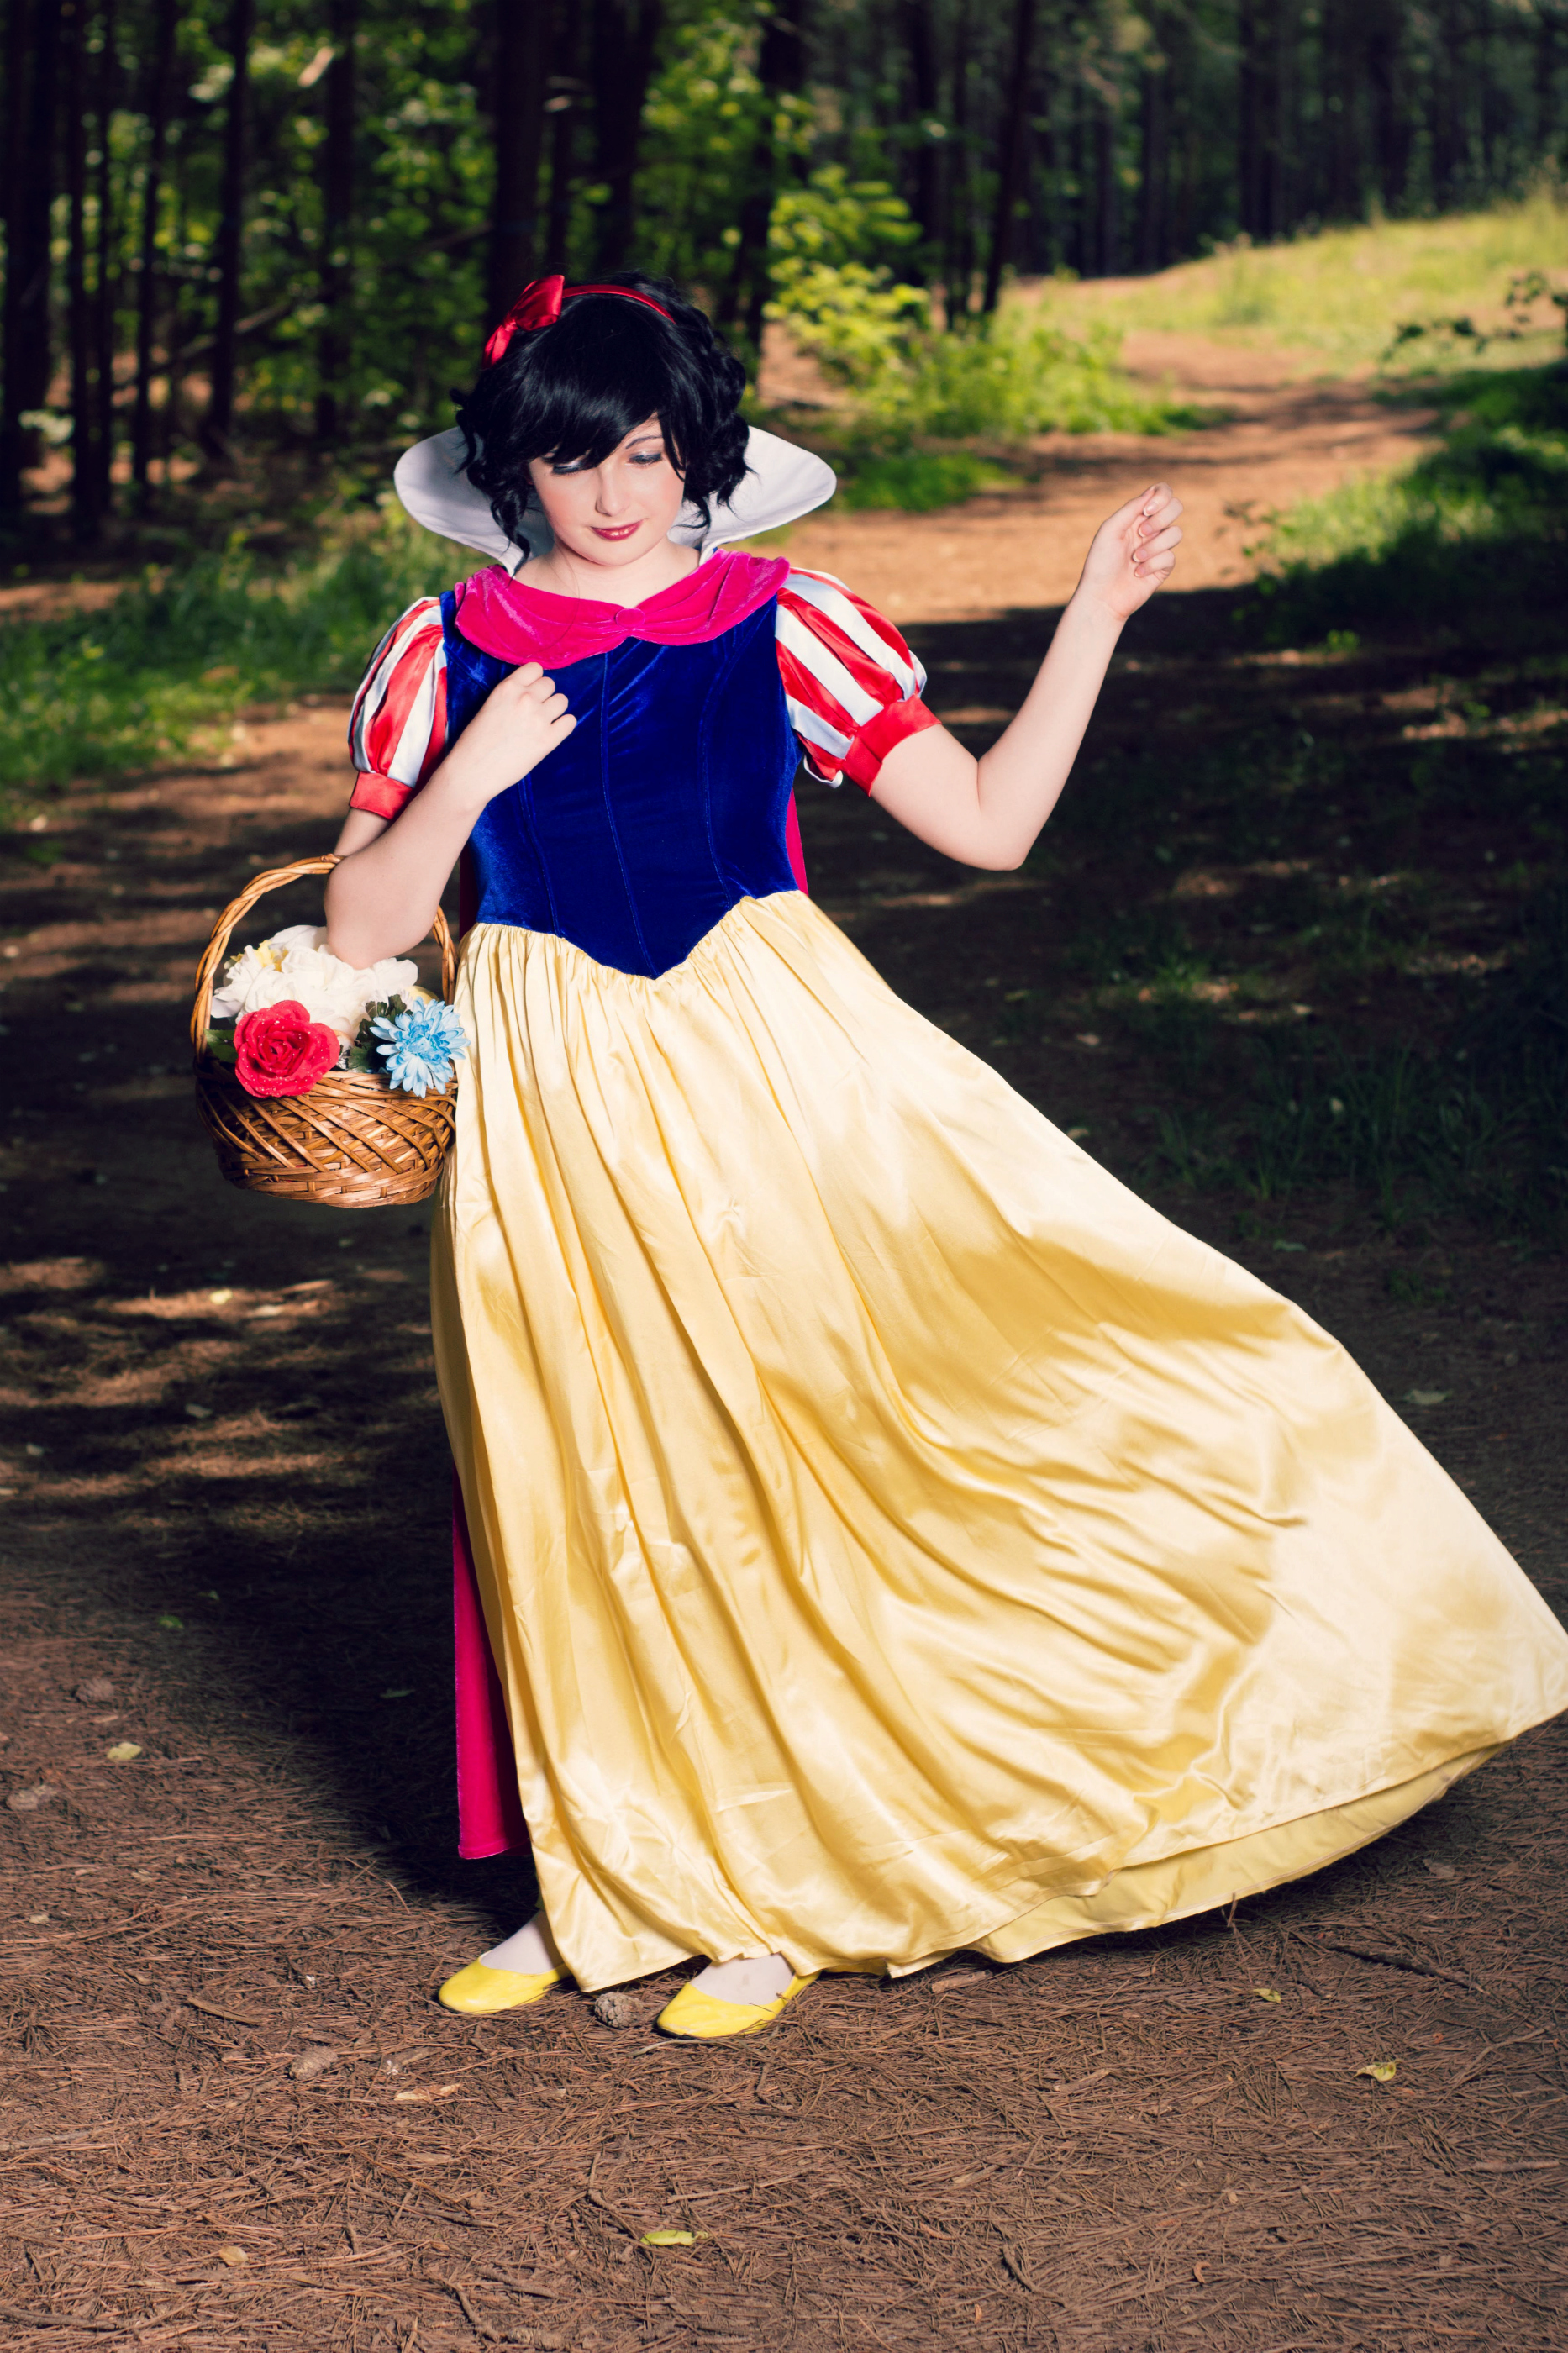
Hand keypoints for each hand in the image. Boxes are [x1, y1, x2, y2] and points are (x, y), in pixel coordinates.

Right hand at [438, 662, 576, 807]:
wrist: (473, 770)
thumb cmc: (475, 741)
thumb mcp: (490, 706)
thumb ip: (511, 696)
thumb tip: (532, 694)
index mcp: (508, 688)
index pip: (535, 668)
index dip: (535, 680)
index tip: (531, 691)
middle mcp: (526, 699)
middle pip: (550, 684)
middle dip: (544, 696)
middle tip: (535, 711)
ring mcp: (538, 719)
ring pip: (562, 701)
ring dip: (555, 710)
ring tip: (543, 723)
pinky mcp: (548, 740)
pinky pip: (569, 722)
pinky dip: (564, 726)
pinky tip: (553, 733)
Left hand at [1075, 483, 1183, 621]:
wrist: (1102, 597)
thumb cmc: (1101, 563)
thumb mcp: (1110, 530)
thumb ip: (1131, 508)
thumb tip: (1152, 491)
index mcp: (1136, 516)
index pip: (1161, 493)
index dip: (1161, 496)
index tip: (1146, 511)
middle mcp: (1150, 529)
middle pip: (1176, 507)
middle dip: (1161, 518)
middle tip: (1142, 533)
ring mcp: (1158, 548)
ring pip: (1176, 533)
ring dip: (1154, 546)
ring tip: (1135, 559)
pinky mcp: (1163, 567)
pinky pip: (1170, 557)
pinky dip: (1152, 564)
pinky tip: (1137, 573)